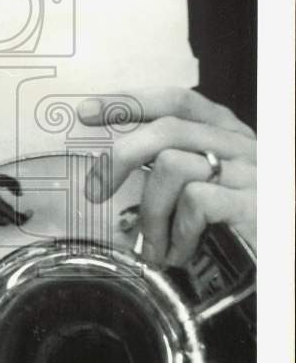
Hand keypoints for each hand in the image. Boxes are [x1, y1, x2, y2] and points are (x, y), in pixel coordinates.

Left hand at [78, 88, 255, 265]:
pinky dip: (177, 233)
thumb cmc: (244, 229)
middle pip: (167, 129)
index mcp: (227, 134)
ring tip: (153, 248)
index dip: (130, 102)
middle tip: (95, 191)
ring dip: (151, 215)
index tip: (86, 113)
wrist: (283, 261)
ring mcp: (250, 173)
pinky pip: (195, 203)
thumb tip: (114, 169)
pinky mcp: (255, 204)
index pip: (176, 101)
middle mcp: (241, 145)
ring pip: (172, 167)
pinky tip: (179, 254)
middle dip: (120, 157)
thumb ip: (175, 169)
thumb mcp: (211, 189)